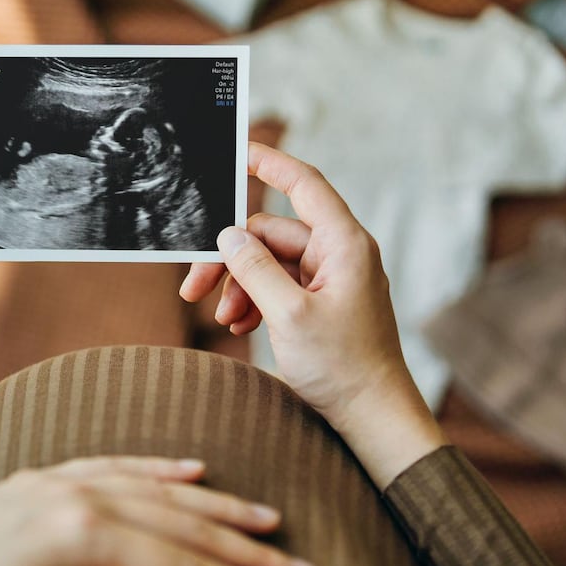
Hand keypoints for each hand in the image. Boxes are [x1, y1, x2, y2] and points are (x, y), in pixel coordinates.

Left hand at [0, 456, 318, 565]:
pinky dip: (160, 471)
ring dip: (217, 508)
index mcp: (80, 537)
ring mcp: (63, 481)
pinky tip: (193, 472)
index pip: (182, 565)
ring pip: (159, 491)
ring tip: (269, 523)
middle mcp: (79, 497)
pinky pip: (117, 465)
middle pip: (183, 525)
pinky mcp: (48, 478)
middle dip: (247, 551)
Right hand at [180, 143, 445, 487]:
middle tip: (194, 288)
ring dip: (240, 285)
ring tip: (223, 319)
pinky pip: (278, 285)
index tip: (237, 149)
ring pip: (269, 262)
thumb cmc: (343, 368)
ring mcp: (331, 278)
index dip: (269, 162)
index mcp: (343, 245)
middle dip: (231, 259)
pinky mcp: (322, 301)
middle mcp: (339, 254)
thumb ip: (255, 270)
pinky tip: (240, 325)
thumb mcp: (288, 316)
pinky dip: (255, 300)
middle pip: (270, 234)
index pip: (303, 184)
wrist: (371, 416)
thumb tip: (229, 236)